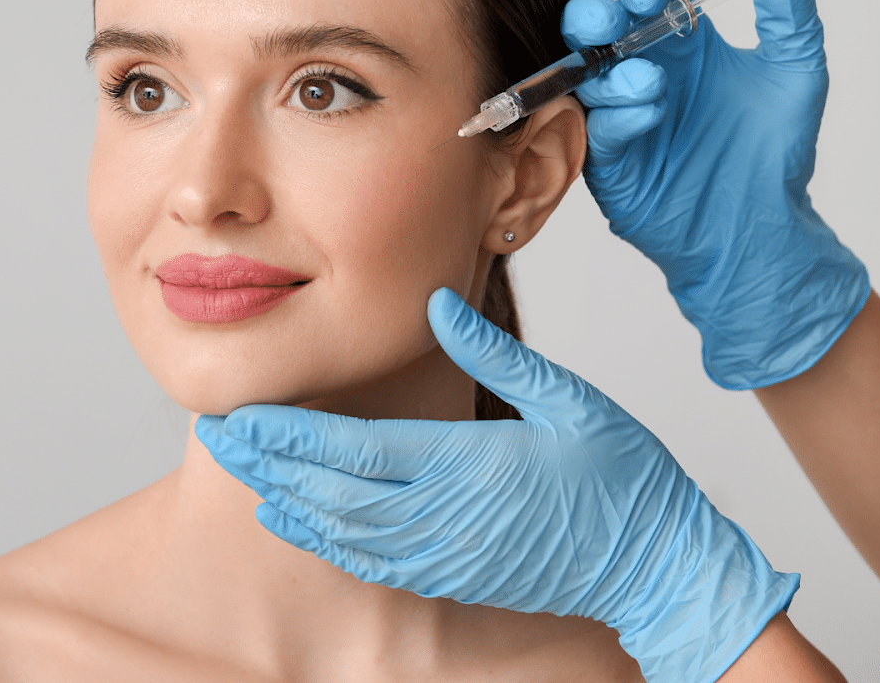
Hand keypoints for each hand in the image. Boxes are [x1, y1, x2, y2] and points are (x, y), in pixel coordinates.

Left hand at [197, 288, 798, 682]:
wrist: (663, 570)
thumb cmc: (627, 480)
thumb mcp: (572, 400)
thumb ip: (497, 353)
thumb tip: (439, 302)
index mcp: (468, 466)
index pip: (356, 449)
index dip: (290, 434)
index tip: (243, 414)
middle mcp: (444, 516)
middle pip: (331, 492)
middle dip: (268, 463)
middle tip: (216, 435)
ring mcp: (445, 554)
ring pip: (342, 532)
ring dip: (285, 500)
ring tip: (241, 470)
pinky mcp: (451, 576)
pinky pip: (370, 562)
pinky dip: (322, 541)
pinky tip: (293, 521)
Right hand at [564, 0, 868, 389]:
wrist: (762, 227)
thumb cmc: (774, 153)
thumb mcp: (797, 71)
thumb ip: (788, 9)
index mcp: (681, 45)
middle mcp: (641, 73)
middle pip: (593, 28)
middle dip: (594, 17)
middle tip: (612, 20)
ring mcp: (618, 117)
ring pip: (584, 76)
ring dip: (611, 71)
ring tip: (655, 86)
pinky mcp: (605, 161)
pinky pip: (594, 128)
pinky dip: (617, 116)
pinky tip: (651, 116)